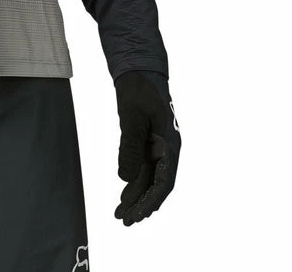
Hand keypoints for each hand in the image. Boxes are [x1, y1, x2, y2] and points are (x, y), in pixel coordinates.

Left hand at [114, 71, 180, 225]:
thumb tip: (125, 179)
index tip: (138, 215)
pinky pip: (144, 168)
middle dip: (142, 205)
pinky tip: (124, 195)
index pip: (164, 181)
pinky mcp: (149, 143)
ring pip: (149, 179)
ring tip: (121, 214)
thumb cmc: (138, 90)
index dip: (151, 201)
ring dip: (137, 197)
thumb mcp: (131, 118)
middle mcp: (168, 148)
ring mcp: (159, 147)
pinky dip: (134, 183)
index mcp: (170, 143)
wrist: (139, 70)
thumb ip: (129, 147)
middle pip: (157, 184)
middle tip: (125, 221)